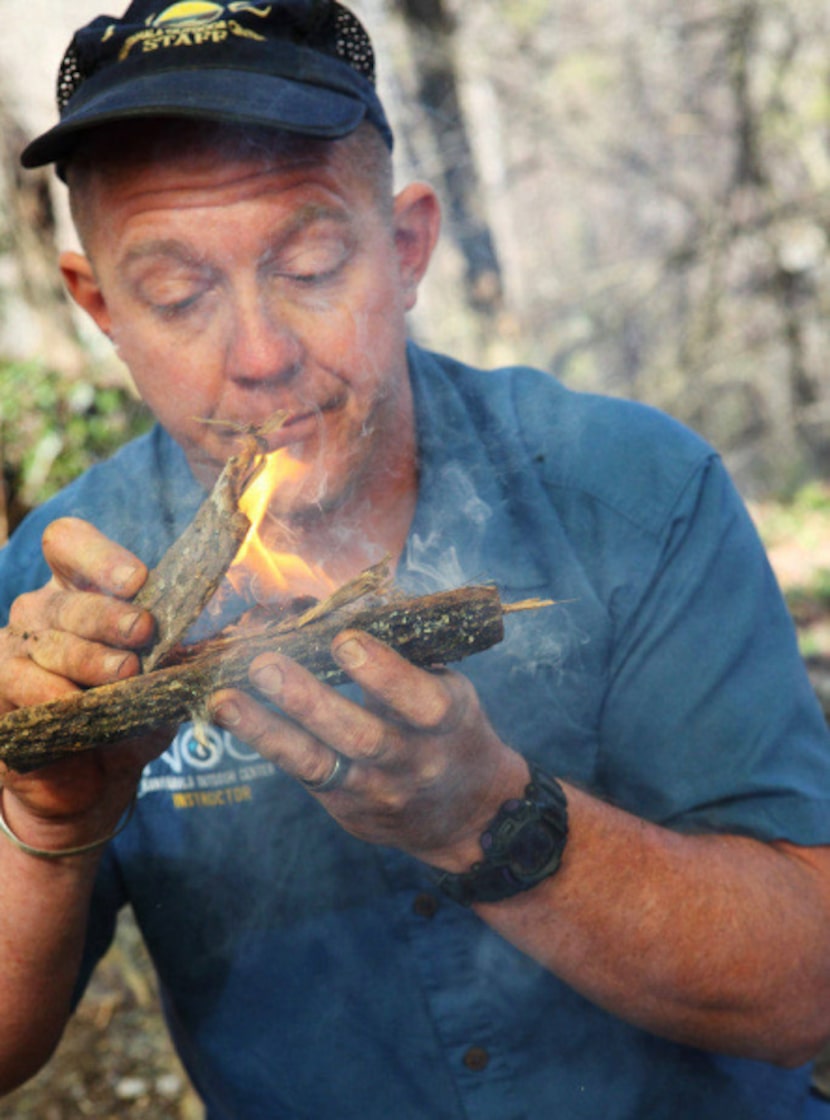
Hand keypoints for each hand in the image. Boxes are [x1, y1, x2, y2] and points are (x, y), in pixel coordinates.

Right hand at [0, 517, 163, 848]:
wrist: (93, 781)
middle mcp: (42, 611)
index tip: (138, 580)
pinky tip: (74, 702)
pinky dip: (50, 692)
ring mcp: (15, 647)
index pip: (70, 545)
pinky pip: (16, 679)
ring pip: (48, 640)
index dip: (100, 557)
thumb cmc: (130, 715)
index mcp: (82, 591)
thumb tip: (201, 642)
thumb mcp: (160, 682)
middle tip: (144, 629)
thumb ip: (174, 658)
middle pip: (69, 599)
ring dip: (88, 656)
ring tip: (125, 673)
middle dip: (109, 614)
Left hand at [210, 629, 528, 867]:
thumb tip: (341, 607)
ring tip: (223, 700)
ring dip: (265, 729)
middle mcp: (411, 761)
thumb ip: (404, 656)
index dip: (382, 672)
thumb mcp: (448, 688)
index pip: (418, 700)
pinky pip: (300, 772)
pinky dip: (263, 741)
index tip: (344, 639)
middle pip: (358, 735)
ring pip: (316, 762)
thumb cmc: (448, 727)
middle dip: (307, 700)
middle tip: (263, 665)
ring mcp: (374, 790)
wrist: (467, 813)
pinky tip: (228, 715)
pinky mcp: (344, 808)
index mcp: (446, 721)